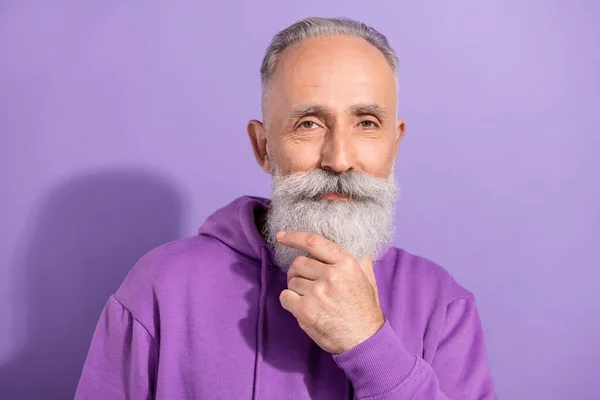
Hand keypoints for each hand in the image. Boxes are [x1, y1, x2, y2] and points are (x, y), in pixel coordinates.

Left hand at [277, 231, 384, 354]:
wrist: (364, 341)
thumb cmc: (365, 311)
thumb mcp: (368, 280)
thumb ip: (359, 262)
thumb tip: (354, 249)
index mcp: (346, 264)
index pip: (313, 242)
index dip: (294, 237)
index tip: (282, 237)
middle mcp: (331, 275)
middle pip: (299, 263)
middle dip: (298, 271)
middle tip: (304, 281)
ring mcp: (317, 292)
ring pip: (292, 280)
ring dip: (296, 288)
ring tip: (310, 299)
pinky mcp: (305, 310)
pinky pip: (285, 297)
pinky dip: (289, 301)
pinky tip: (300, 306)